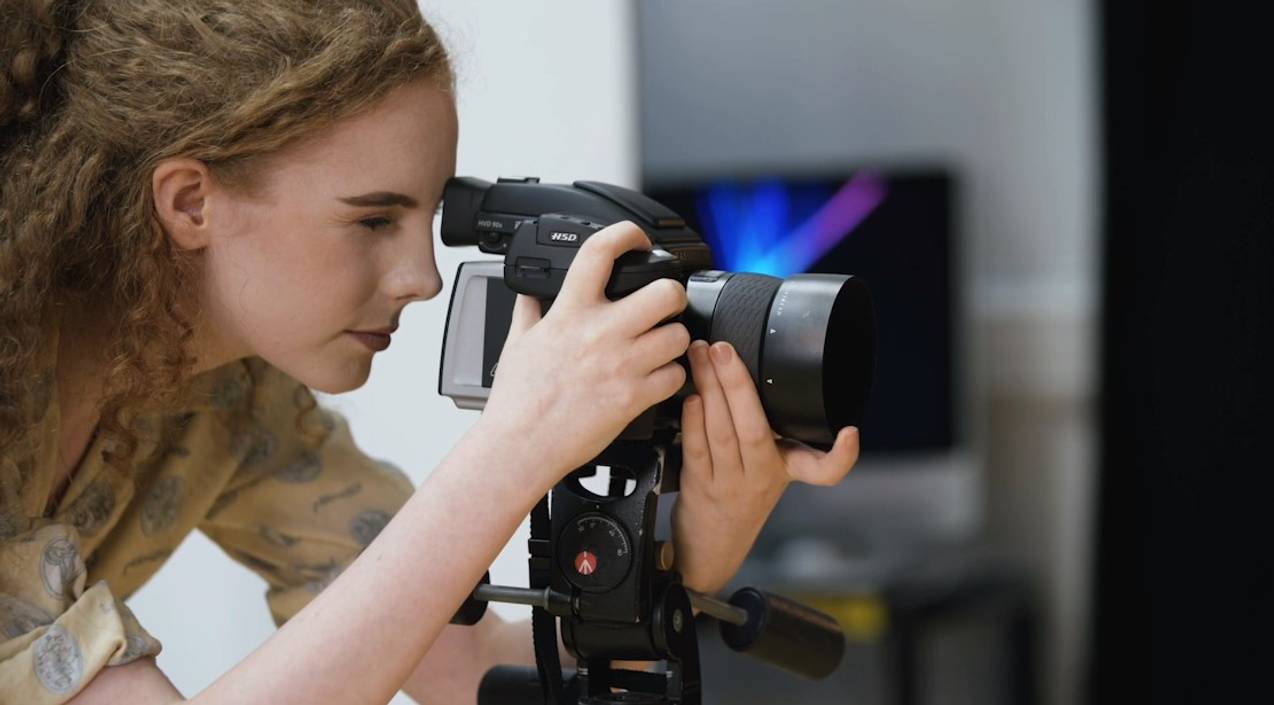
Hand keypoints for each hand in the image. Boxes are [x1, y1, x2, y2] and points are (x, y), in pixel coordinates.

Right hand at [477, 221, 690, 488]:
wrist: (521, 446)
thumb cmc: (517, 400)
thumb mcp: (516, 343)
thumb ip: (529, 311)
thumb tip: (529, 293)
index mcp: (570, 312)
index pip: (600, 251)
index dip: (627, 234)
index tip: (637, 240)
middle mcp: (600, 333)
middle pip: (664, 292)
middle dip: (672, 295)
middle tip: (665, 304)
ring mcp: (622, 365)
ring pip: (678, 335)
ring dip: (674, 340)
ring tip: (660, 347)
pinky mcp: (635, 397)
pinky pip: (676, 376)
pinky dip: (672, 377)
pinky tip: (656, 379)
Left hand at [671, 340, 860, 595]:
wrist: (711, 548)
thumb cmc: (739, 498)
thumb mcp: (768, 469)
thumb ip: (766, 429)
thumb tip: (750, 371)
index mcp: (786, 471)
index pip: (824, 471)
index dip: (842, 455)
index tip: (851, 434)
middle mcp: (761, 479)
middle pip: (755, 430)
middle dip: (738, 384)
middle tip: (724, 348)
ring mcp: (729, 485)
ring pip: (721, 433)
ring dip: (709, 390)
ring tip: (701, 357)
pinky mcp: (700, 487)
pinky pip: (697, 449)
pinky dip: (693, 419)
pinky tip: (691, 395)